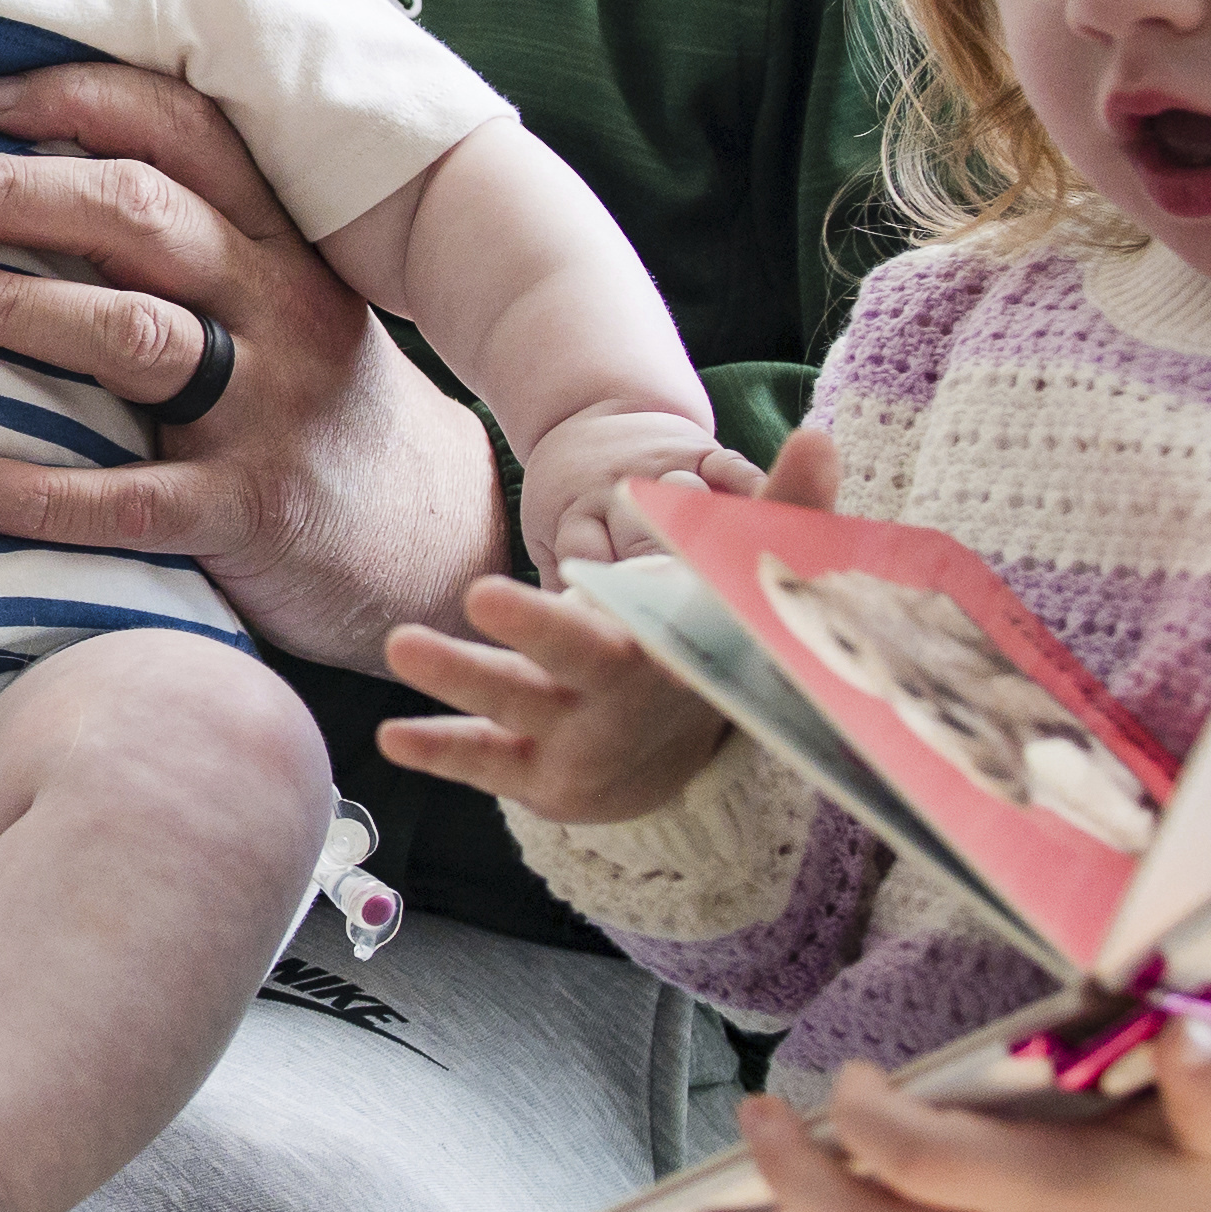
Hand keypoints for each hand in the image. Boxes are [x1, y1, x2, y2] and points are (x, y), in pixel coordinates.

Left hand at [0, 60, 496, 668]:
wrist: (429, 542)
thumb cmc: (313, 401)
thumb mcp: (280, 299)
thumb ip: (187, 241)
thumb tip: (23, 168)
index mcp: (278, 241)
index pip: (183, 133)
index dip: (80, 103)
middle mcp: (278, 306)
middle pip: (135, 215)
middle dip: (7, 191)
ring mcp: (269, 409)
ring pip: (128, 332)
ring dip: (9, 305)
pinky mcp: (250, 510)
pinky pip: (130, 499)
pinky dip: (37, 492)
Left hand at [376, 426, 826, 822]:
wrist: (673, 754)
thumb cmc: (709, 642)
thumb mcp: (745, 583)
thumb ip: (785, 509)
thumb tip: (821, 435)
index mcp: (683, 646)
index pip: (676, 616)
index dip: (644, 593)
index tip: (599, 563)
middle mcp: (629, 698)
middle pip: (582, 662)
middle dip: (533, 631)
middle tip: (480, 592)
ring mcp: (580, 741)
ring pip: (515, 708)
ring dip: (460, 678)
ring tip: (398, 644)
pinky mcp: (537, 776)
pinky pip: (485, 761)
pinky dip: (442, 752)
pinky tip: (390, 740)